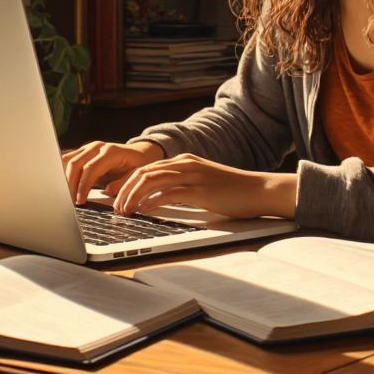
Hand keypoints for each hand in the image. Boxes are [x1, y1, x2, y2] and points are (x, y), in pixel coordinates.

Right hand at [61, 140, 164, 204]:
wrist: (139, 153)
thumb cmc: (137, 165)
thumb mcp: (136, 175)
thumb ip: (123, 182)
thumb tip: (108, 190)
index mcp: (110, 152)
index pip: (90, 168)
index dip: (83, 185)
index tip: (80, 201)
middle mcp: (97, 147)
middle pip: (75, 163)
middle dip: (70, 184)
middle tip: (70, 202)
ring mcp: (88, 148)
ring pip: (68, 160)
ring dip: (65, 179)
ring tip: (65, 196)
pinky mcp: (83, 152)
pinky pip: (68, 159)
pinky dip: (62, 171)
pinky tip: (62, 185)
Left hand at [111, 153, 296, 219]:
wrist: (260, 190)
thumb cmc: (232, 192)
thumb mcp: (201, 185)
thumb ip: (179, 188)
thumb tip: (155, 201)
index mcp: (183, 161)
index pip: (146, 168)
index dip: (126, 182)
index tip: (113, 195)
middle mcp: (185, 164)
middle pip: (143, 172)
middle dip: (123, 190)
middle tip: (114, 207)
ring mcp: (192, 175)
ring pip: (151, 180)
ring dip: (133, 197)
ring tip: (124, 211)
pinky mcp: (200, 190)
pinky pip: (168, 194)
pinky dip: (151, 202)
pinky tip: (143, 212)